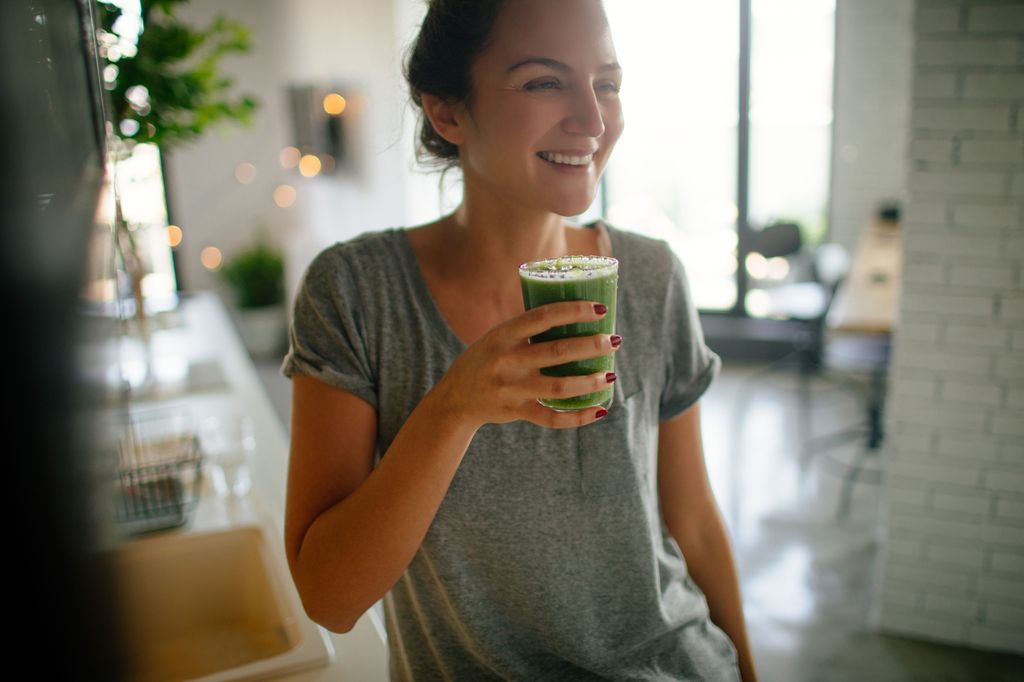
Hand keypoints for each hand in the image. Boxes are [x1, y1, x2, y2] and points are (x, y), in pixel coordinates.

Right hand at [430, 301, 619, 429]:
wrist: (455, 398)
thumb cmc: (487, 359)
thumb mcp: (498, 337)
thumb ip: (527, 329)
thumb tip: (574, 314)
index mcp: (503, 334)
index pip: (543, 317)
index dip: (573, 311)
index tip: (599, 310)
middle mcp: (506, 360)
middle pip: (557, 352)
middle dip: (591, 345)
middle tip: (614, 341)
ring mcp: (511, 388)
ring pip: (559, 386)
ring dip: (590, 381)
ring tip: (610, 375)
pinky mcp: (515, 411)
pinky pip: (552, 417)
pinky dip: (578, 416)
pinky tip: (599, 409)